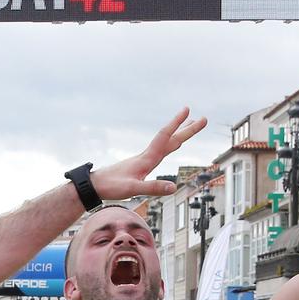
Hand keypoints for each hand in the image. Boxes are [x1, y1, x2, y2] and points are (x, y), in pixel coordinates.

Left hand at [89, 108, 208, 201]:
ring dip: (179, 134)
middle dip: (187, 129)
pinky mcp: (140, 165)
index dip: (176, 124)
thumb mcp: (133, 189)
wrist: (95, 186)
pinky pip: (160, 151)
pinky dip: (169, 144)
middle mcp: (147, 156)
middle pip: (171, 139)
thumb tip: (174, 187)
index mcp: (147, 158)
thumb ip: (152, 188)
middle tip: (203, 118)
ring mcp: (144, 160)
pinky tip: (168, 146)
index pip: (165, 137)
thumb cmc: (112, 187)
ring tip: (190, 125)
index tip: (188, 110)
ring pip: (166, 144)